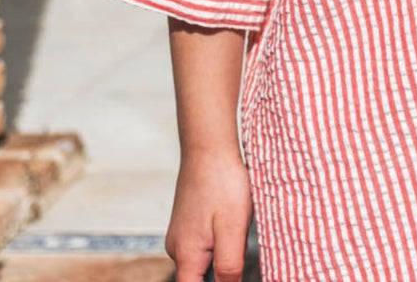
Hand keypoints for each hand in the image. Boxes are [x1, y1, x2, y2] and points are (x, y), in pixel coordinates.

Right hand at [165, 149, 252, 281]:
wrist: (208, 146)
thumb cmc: (222, 182)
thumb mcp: (233, 227)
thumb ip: (229, 265)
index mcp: (187, 255)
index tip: (231, 277)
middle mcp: (178, 248)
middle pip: (197, 279)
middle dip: (219, 275)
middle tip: (238, 253)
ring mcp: (181, 234)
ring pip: (200, 261)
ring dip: (220, 257)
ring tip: (236, 231)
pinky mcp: (187, 221)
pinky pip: (201, 243)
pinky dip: (216, 241)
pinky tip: (230, 223)